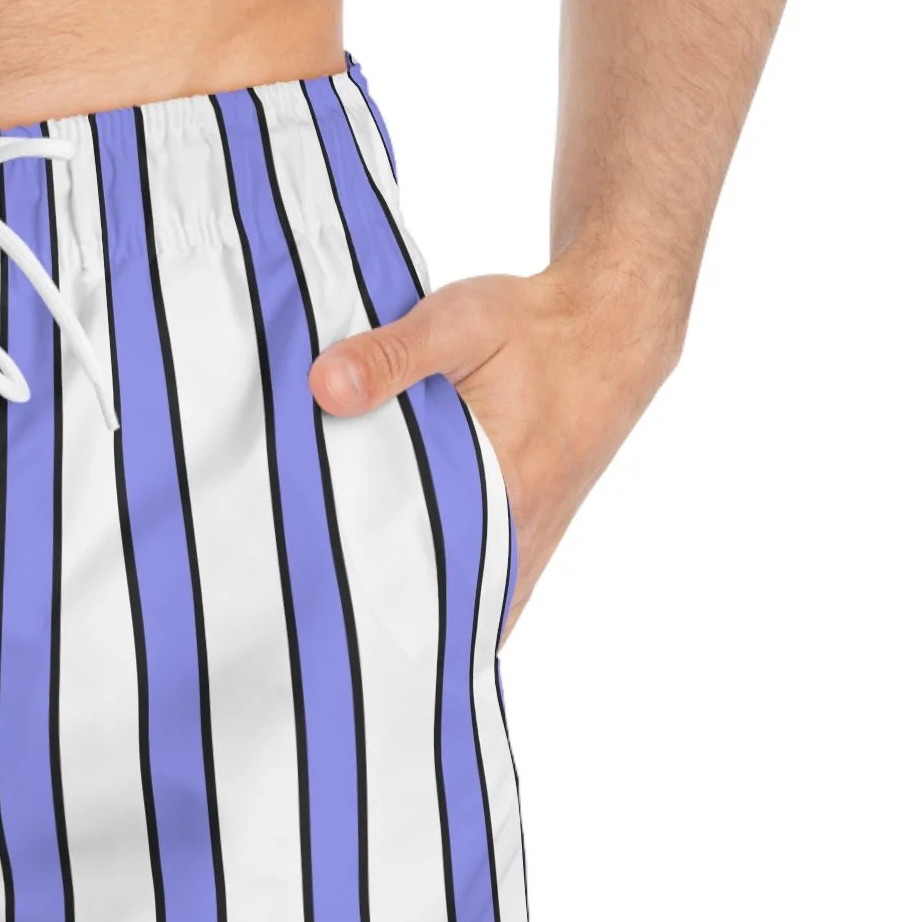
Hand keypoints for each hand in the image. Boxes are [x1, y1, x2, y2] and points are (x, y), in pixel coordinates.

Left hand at [307, 258, 682, 634]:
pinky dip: (446, 587)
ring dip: (413, 594)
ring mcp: (530, 544)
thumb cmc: (538, 328)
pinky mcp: (529, 535)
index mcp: (505, 499)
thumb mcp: (460, 323)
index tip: (311, 584)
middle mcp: (522, 538)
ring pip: (463, 599)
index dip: (365, 586)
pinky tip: (401, 581)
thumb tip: (324, 387)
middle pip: (436, 596)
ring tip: (347, 583)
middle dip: (379, 597)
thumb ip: (390, 356)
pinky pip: (485, 588)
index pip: (420, 574)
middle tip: (320, 580)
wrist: (610, 328)